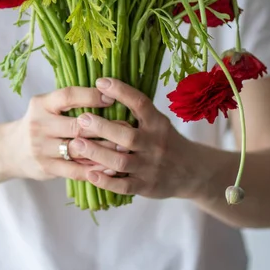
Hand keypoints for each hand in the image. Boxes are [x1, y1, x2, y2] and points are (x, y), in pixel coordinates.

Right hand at [9, 86, 122, 181]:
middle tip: (127, 127)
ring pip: (79, 149)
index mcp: (41, 104)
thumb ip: (70, 101)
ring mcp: (41, 148)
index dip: (91, 96)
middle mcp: (39, 125)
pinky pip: (75, 169)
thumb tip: (108, 92)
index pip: (68, 96)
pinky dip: (95, 169)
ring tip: (124, 148)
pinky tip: (111, 167)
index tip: (112, 97)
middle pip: (77, 125)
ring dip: (104, 149)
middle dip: (104, 127)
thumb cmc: (40, 123)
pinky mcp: (46, 168)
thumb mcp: (47, 106)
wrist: (11, 150)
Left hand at [69, 78, 198, 198]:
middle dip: (102, 127)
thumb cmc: (167, 141)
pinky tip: (89, 173)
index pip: (140, 103)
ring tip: (76, 144)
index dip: (121, 91)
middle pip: (127, 136)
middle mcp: (155, 144)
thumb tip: (106, 89)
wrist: (193, 172)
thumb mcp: (159, 122)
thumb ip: (138, 111)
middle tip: (81, 119)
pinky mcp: (146, 187)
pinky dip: (105, 181)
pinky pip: (123, 186)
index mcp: (158, 123)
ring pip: (121, 161)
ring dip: (97, 153)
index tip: (100, 82)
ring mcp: (150, 167)